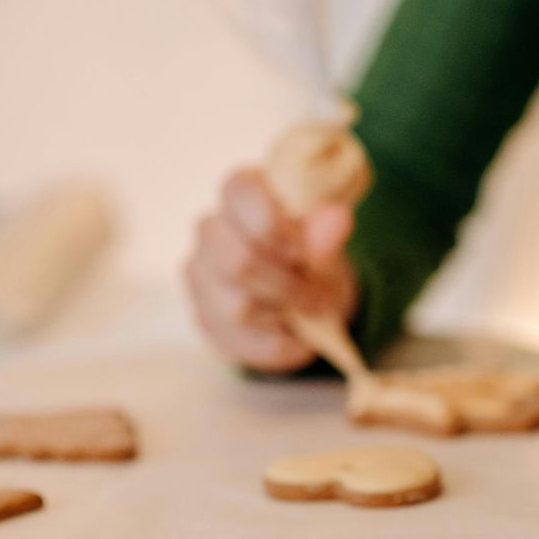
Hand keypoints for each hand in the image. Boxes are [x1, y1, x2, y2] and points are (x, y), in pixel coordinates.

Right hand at [185, 169, 357, 372]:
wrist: (308, 296)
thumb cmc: (313, 258)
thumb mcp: (328, 246)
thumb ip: (327, 235)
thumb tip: (337, 217)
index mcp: (241, 194)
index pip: (239, 192)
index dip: (273, 225)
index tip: (303, 251)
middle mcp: (211, 231)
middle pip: (237, 261)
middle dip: (287, 285)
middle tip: (320, 295)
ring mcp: (201, 276)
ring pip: (238, 307)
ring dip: (285, 316)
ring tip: (312, 313)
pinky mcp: (205, 317)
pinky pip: (241, 342)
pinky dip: (280, 345)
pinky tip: (299, 339)